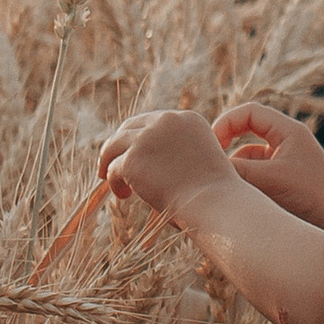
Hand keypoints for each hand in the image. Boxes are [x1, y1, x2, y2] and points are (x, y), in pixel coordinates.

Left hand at [98, 106, 235, 224]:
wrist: (215, 204)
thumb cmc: (214, 193)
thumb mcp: (200, 159)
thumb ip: (178, 150)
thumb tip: (152, 160)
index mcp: (187, 119)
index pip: (153, 121)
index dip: (140, 137)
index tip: (134, 151)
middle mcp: (166, 121)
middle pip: (129, 127)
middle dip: (119, 145)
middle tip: (111, 163)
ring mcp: (146, 138)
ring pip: (114, 146)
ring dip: (110, 162)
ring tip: (108, 178)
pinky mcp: (131, 159)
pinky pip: (113, 170)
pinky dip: (114, 183)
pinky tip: (124, 195)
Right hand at [210, 101, 323, 222]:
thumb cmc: (311, 196)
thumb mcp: (268, 180)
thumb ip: (236, 170)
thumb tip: (207, 166)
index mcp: (287, 130)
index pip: (248, 112)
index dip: (225, 124)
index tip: (212, 146)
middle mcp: (287, 140)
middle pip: (246, 130)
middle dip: (227, 145)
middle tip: (210, 164)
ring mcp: (286, 159)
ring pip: (249, 155)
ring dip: (237, 168)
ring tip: (228, 187)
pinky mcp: (285, 178)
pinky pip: (257, 173)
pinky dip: (246, 182)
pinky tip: (240, 198)